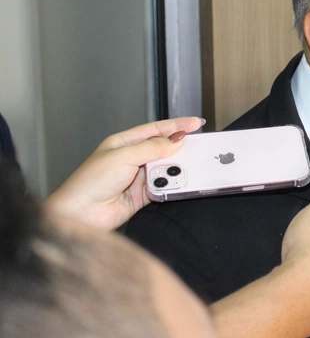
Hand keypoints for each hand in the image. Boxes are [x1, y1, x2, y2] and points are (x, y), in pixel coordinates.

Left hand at [44, 117, 203, 230]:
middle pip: (163, 149)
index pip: (155, 130)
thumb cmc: (90, 182)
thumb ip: (152, 148)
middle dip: (180, 148)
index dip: (176, 125)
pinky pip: (164, 187)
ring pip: (165, 168)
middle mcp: (131, 159)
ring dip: (175, 168)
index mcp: (124, 143)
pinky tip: (175, 183)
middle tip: (199, 145)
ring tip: (185, 167)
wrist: (81, 214)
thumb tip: (176, 140)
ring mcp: (137, 177)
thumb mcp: (123, 157)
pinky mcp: (143, 195)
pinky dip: (171, 185)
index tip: (195, 123)